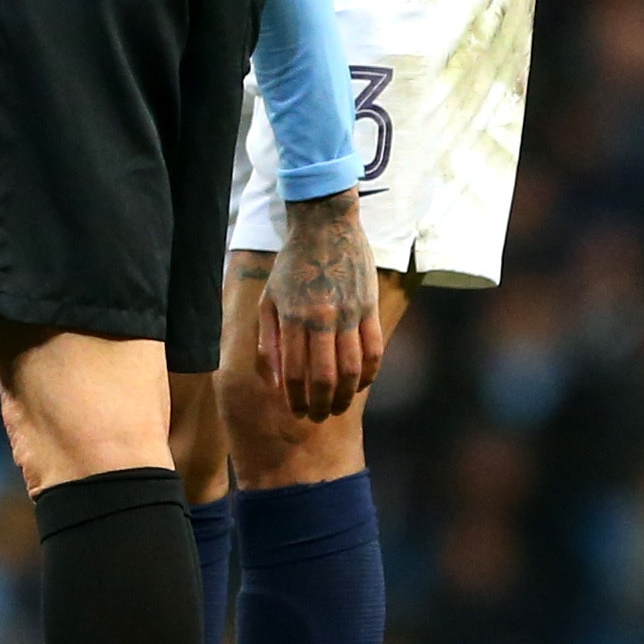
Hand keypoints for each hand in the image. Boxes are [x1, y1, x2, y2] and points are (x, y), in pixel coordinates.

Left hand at [259, 190, 384, 420]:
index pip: (294, 372)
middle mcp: (322, 318)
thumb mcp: (268, 299)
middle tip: (318, 417)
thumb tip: (274, 380)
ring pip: (353, 368)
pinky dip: (369, 373)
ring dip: (347, 395)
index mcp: (293, 317)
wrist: (325, 226)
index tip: (296, 412)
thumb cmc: (292, 266)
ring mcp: (350, 313)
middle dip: (321, 404)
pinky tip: (361, 384)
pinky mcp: (369, 306)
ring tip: (339, 407)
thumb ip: (268, 340)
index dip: (295, 398)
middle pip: (326, 377)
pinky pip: (374, 349)